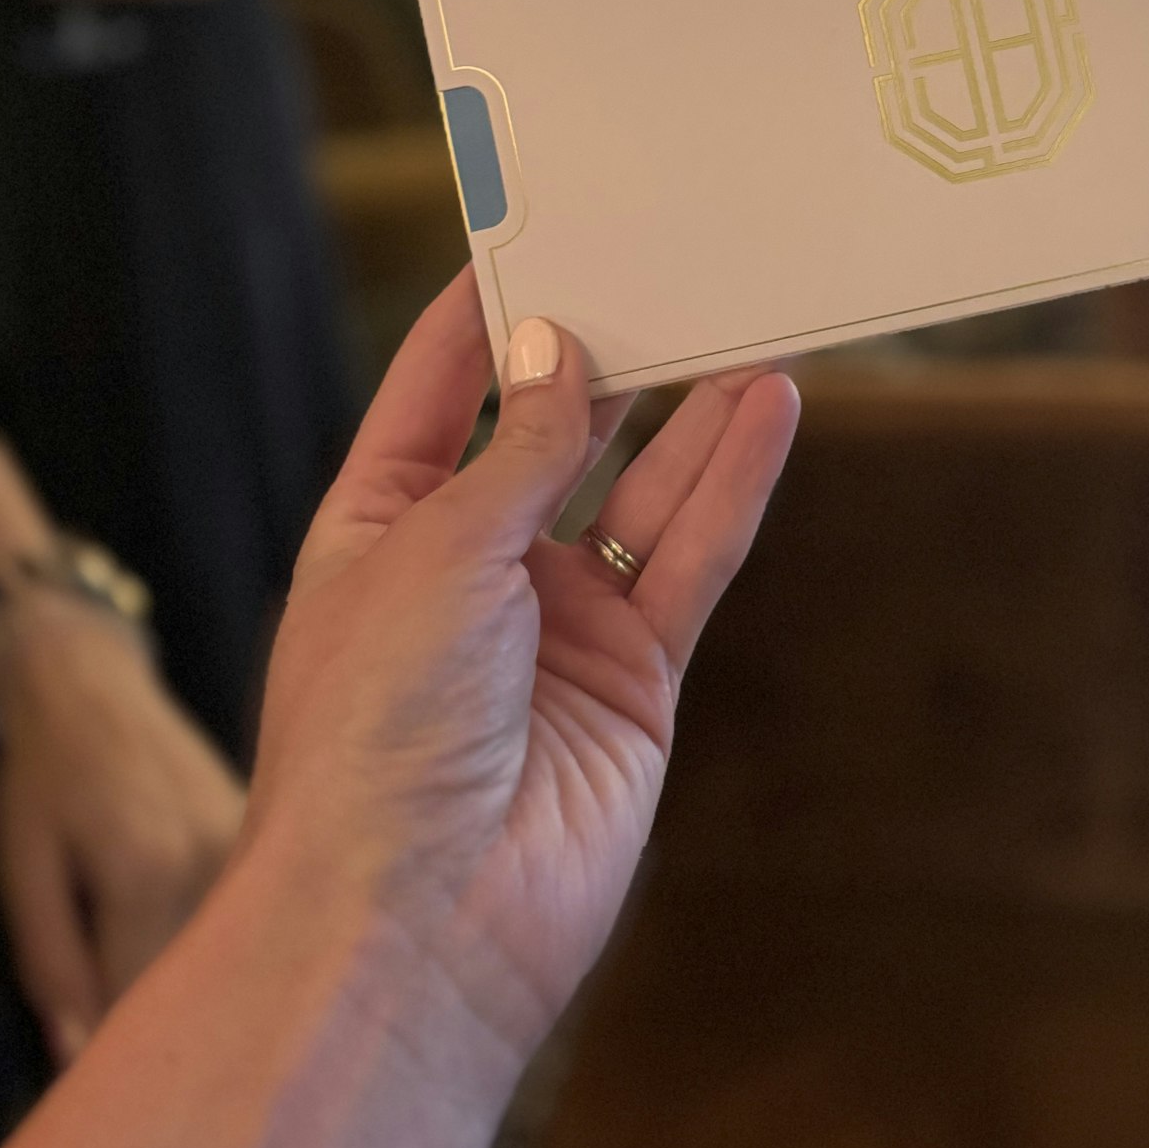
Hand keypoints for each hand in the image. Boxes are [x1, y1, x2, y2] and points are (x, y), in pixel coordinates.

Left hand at [0, 595, 245, 1065]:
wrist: (90, 686)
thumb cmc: (43, 780)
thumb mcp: (22, 872)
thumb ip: (53, 966)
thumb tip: (83, 1055)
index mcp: (150, 874)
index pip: (147, 1007)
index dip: (125, 1064)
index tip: (113, 1100)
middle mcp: (212, 860)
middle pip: (197, 982)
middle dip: (171, 1031)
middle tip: (139, 1064)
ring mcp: (243, 841)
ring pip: (226, 949)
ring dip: (197, 984)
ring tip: (163, 1002)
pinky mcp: (253, 828)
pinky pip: (237, 909)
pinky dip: (214, 939)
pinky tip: (192, 944)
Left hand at [243, 270, 798, 1074]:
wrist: (420, 923)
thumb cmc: (378, 732)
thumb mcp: (435, 551)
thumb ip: (516, 451)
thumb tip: (560, 355)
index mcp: (379, 528)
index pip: (435, 391)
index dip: (485, 311)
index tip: (540, 223)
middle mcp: (471, 567)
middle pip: (551, 431)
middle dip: (608, 350)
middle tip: (670, 258)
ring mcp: (557, 622)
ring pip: (641, 487)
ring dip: (693, 407)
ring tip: (749, 315)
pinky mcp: (634, 675)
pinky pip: (692, 556)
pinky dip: (733, 483)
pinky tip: (770, 408)